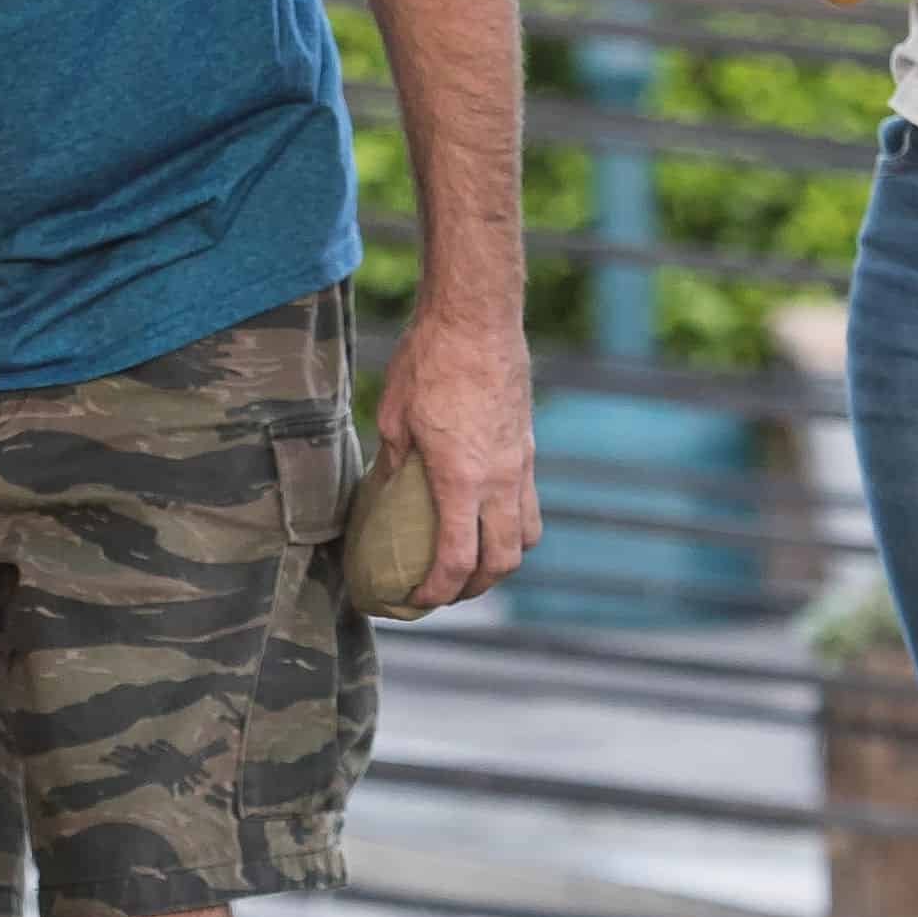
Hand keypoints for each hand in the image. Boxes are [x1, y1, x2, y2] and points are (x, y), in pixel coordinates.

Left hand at [373, 307, 540, 608]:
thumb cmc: (428, 362)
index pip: (457, 559)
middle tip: (445, 591)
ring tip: (473, 562)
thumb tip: (388, 491)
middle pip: (502, 561)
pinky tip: (485, 514)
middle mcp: (500, 480)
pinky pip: (529, 502)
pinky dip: (510, 524)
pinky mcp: (527, 446)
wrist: (477, 317)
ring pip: (526, 536)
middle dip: (474, 587)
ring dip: (501, 559)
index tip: (415, 599)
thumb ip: (395, 463)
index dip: (437, 590)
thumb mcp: (394, 418)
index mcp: (462, 480)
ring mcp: (520, 463)